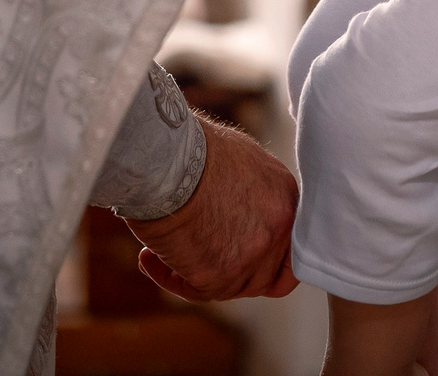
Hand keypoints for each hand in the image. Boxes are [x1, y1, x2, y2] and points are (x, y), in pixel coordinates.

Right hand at [126, 117, 299, 301]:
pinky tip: (147, 258)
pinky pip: (193, 289)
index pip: (289, 248)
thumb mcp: (241, 160)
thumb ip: (252, 193)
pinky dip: (168, 276)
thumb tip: (240, 209)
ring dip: (194, 272)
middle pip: (262, 276)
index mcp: (285, 200)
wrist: (167, 159)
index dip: (267, 260)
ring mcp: (251, 258)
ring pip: (228, 287)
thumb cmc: (192, 148)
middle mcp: (277, 231)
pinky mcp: (219, 278)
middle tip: (198, 257)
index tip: (239, 256)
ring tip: (158, 249)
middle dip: (230, 272)